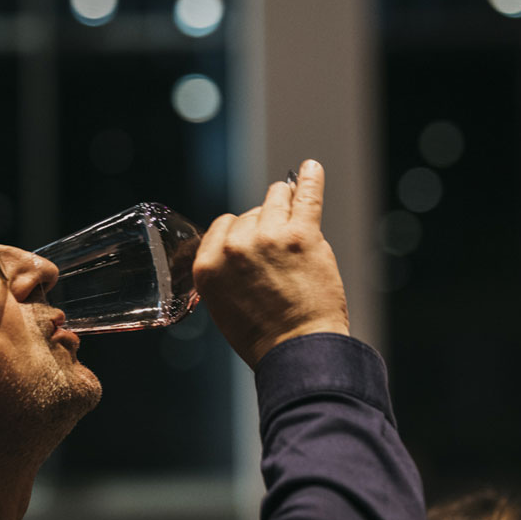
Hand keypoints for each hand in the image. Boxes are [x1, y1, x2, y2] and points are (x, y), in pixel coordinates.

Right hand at [193, 159, 349, 368]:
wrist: (297, 350)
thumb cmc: (263, 335)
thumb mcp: (222, 303)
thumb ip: (224, 268)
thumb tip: (238, 240)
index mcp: (208, 264)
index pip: (224, 225)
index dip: (242, 234)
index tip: (256, 245)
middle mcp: (234, 246)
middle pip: (250, 212)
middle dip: (265, 225)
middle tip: (280, 252)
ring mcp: (269, 237)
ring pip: (276, 198)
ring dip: (285, 204)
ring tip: (294, 215)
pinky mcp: (302, 235)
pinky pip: (306, 196)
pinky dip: (310, 179)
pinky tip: (311, 168)